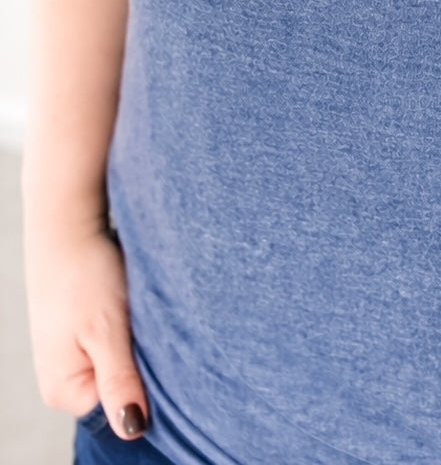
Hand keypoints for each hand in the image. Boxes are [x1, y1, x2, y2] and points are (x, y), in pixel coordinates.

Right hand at [24, 222, 149, 439]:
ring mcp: (73, 355)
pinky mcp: (84, 331)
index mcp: (64, 390)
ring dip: (141, 344)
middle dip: (146, 366)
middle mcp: (65, 379)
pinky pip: (118, 343)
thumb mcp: (106, 330)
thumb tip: (132, 429)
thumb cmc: (84, 275)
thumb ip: (119, 381)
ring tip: (143, 314)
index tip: (165, 356)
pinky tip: (137, 308)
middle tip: (155, 329)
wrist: (68, 224)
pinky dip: (134, 329)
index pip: (121, 411)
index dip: (150, 388)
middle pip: (123, 389)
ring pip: (124, 363)